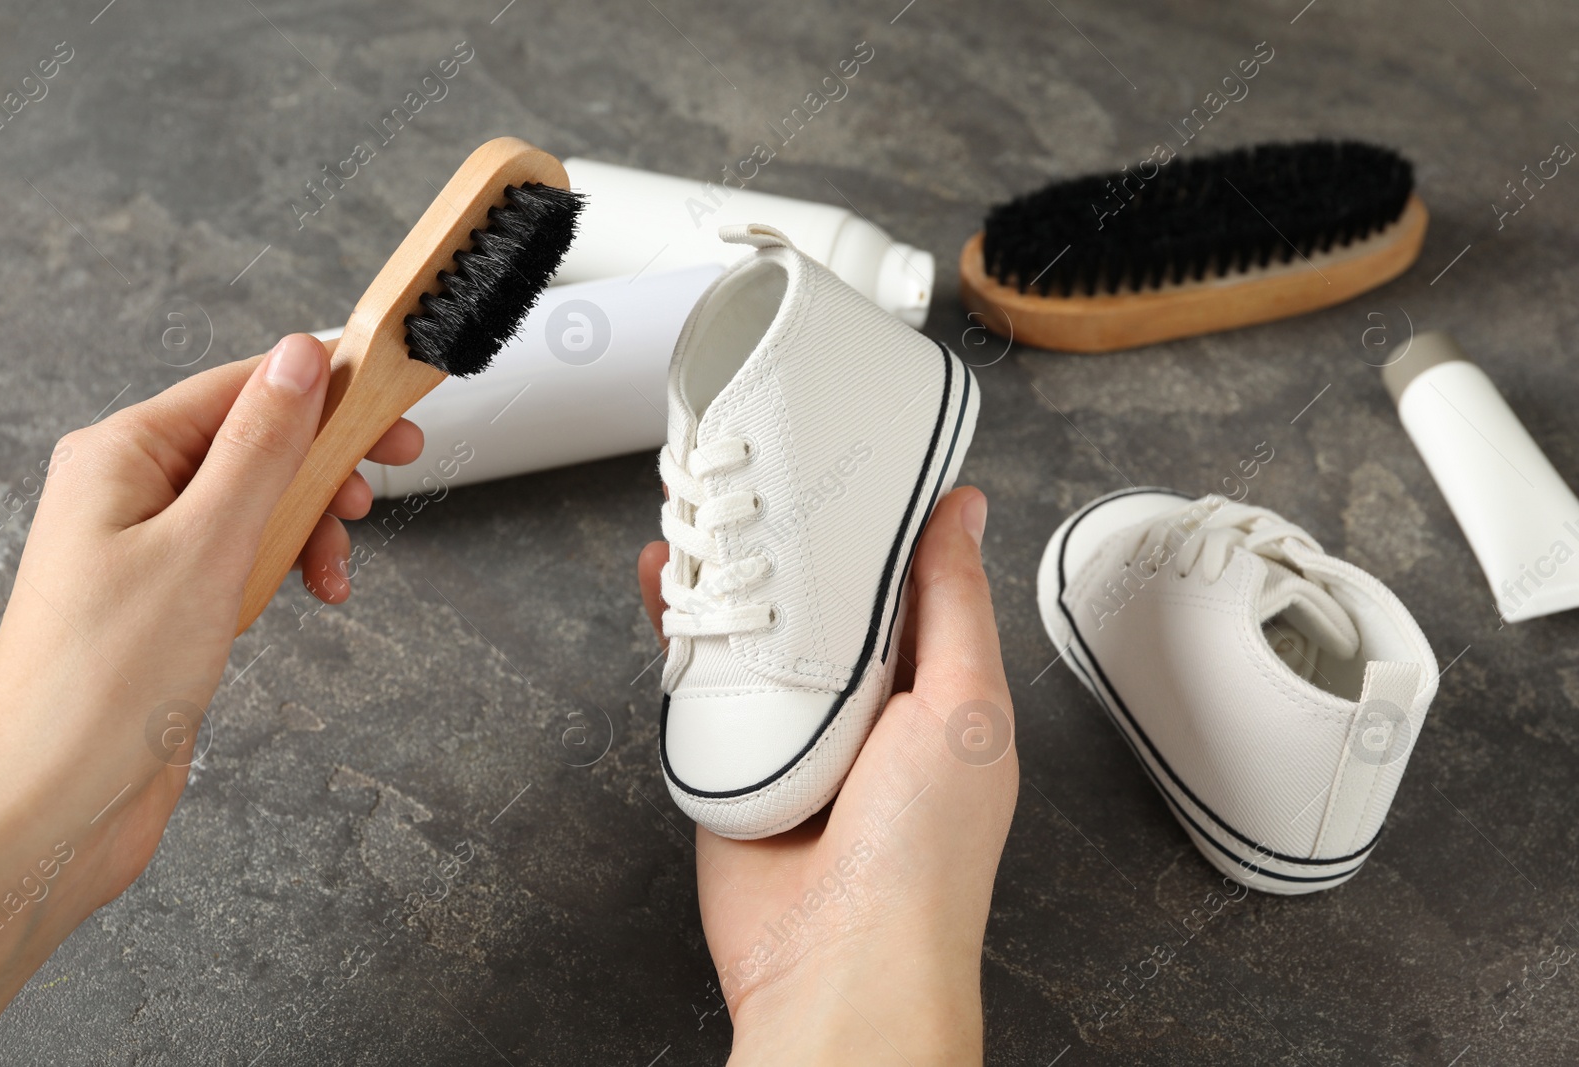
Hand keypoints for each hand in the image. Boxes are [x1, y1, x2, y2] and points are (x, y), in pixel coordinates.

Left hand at [0, 334, 422, 1034]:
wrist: (55, 801)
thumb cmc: (103, 679)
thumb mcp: (206, 544)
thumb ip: (261, 446)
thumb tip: (299, 358)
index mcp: (122, 454)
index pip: (243, 387)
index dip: (325, 391)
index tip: (392, 405)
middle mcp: (129, 490)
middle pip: (255, 441)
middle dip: (325, 464)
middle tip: (388, 482)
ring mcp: (147, 547)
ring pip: (258, 502)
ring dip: (311, 526)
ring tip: (335, 571)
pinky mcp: (168, 599)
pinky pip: (245, 554)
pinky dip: (287, 566)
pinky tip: (309, 595)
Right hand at [637, 487, 1017, 1065]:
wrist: (838, 963)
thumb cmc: (923, 855)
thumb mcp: (966, 706)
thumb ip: (954, 605)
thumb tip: (965, 509)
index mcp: (933, 688)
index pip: (908, 581)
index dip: (883, 520)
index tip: (856, 455)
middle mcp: (864, 704)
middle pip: (823, 599)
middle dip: (795, 539)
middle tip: (765, 469)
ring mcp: (793, 727)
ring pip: (756, 627)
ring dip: (733, 571)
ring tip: (709, 509)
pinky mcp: (730, 753)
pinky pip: (701, 678)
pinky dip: (679, 628)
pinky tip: (667, 583)